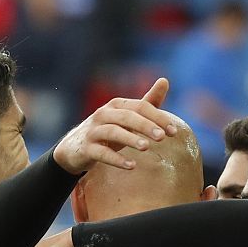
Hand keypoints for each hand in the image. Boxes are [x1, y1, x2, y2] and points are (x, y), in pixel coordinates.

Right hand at [52, 78, 183, 174]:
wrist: (74, 149)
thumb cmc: (107, 131)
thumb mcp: (127, 117)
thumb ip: (146, 103)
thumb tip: (165, 80)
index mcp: (116, 105)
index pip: (140, 106)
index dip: (158, 117)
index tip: (173, 131)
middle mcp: (104, 114)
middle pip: (127, 116)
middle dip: (146, 125)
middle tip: (162, 137)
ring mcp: (93, 131)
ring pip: (113, 132)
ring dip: (130, 138)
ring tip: (146, 147)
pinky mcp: (86, 148)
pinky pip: (101, 153)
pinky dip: (116, 159)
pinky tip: (131, 166)